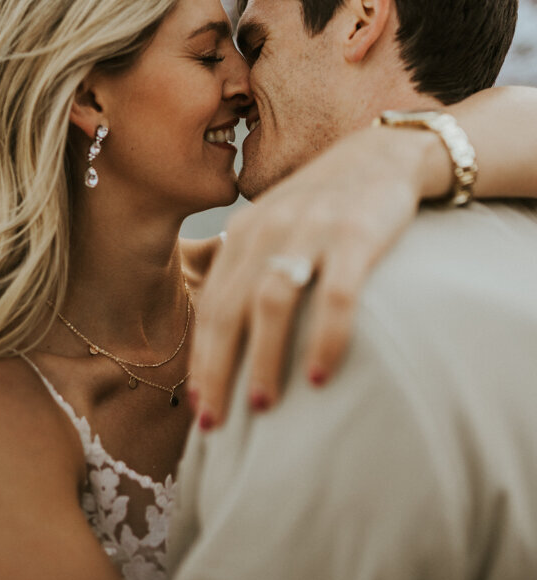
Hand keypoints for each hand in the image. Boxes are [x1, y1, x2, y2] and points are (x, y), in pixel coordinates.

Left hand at [188, 124, 446, 427]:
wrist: (380, 155)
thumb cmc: (323, 205)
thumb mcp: (276, 227)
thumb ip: (252, 269)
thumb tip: (230, 340)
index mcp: (243, 232)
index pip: (212, 305)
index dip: (201, 358)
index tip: (199, 405)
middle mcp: (269, 230)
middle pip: (230, 309)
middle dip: (218, 370)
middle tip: (217, 423)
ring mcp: (312, 231)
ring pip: (273, 303)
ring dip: (264, 359)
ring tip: (264, 407)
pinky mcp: (356, 236)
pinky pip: (337, 297)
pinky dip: (325, 339)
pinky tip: (321, 377)